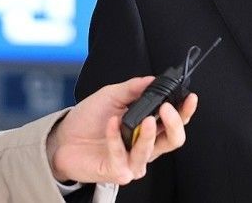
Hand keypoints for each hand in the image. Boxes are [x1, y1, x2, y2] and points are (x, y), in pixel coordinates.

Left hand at [45, 76, 197, 184]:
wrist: (62, 138)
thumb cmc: (89, 119)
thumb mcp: (112, 95)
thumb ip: (134, 88)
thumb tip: (153, 79)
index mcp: (149, 127)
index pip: (175, 121)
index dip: (185, 110)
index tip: (189, 97)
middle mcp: (145, 146)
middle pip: (173, 140)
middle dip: (175, 124)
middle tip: (168, 108)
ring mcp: (132, 161)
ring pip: (151, 151)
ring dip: (148, 134)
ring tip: (144, 118)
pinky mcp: (116, 171)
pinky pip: (122, 156)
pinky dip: (117, 138)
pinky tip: (111, 123)